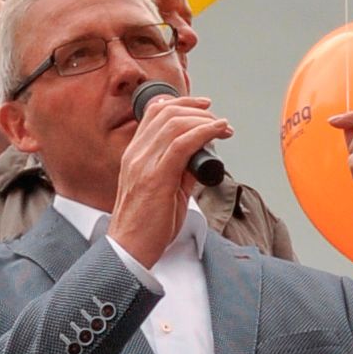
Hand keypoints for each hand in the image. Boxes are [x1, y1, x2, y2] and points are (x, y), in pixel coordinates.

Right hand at [107, 92, 231, 271]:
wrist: (129, 250)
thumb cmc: (147, 225)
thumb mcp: (165, 190)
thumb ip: (180, 170)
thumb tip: (201, 156)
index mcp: (135, 154)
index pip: (154, 112)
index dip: (181, 103)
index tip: (204, 107)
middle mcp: (136, 154)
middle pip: (167, 112)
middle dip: (198, 110)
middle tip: (220, 122)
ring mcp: (144, 164)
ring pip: (175, 123)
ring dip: (204, 121)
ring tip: (223, 127)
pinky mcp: (155, 178)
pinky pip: (181, 145)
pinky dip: (203, 133)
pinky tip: (217, 132)